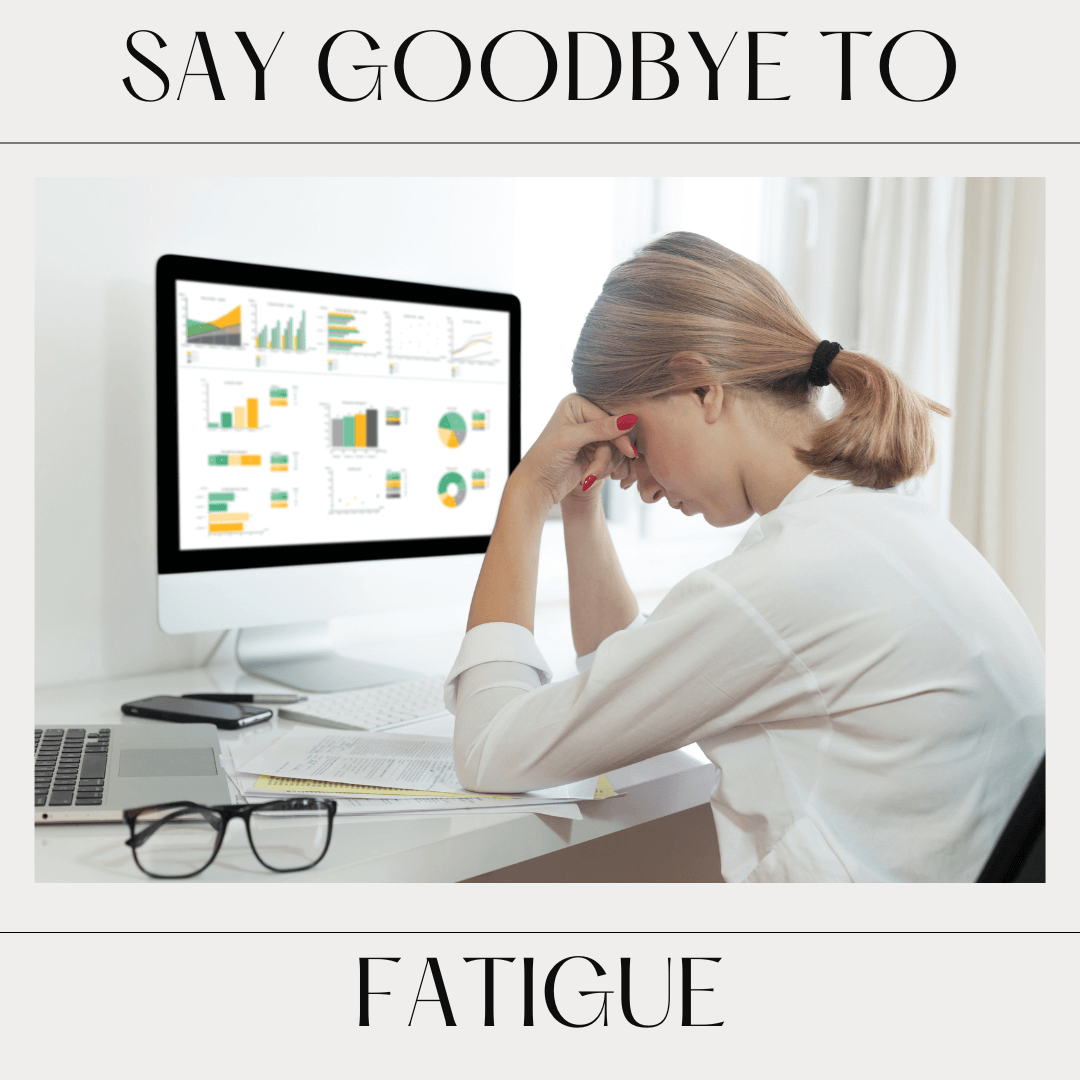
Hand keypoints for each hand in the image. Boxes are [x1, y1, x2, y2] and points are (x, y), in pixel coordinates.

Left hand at [514, 395, 638, 510]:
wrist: (537, 487)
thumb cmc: (545, 459)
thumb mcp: (571, 439)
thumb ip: (600, 429)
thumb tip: (630, 419)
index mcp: (576, 404)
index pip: (607, 416)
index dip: (619, 434)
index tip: (629, 451)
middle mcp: (584, 416)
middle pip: (614, 432)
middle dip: (606, 455)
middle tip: (599, 471)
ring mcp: (589, 434)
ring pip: (614, 448)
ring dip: (602, 465)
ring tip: (587, 478)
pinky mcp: (593, 451)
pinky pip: (610, 458)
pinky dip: (601, 470)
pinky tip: (587, 478)